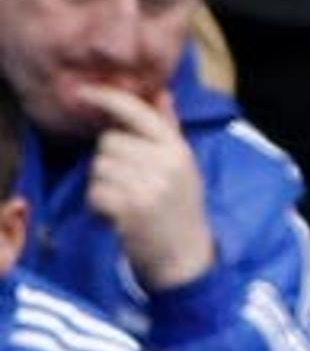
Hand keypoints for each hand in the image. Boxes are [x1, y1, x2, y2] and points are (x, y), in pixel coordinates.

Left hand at [79, 85, 215, 289]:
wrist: (186, 258)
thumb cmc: (180, 208)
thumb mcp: (183, 167)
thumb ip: (169, 129)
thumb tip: (162, 93)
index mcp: (178, 150)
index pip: (137, 112)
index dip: (106, 98)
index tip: (82, 92)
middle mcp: (166, 164)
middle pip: (110, 141)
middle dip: (110, 159)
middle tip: (131, 183)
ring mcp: (149, 186)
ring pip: (99, 166)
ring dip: (104, 183)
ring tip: (127, 200)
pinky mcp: (131, 209)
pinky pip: (95, 191)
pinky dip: (100, 205)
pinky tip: (119, 215)